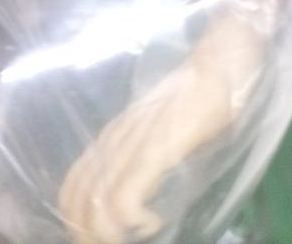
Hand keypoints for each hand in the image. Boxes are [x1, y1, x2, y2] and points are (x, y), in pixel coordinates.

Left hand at [57, 12, 264, 243]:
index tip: (99, 237)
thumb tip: (137, 193)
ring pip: (97, 202)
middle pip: (77, 199)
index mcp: (112, 137)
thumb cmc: (196, 100)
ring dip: (109, 233)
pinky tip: (153, 220)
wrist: (218, 66)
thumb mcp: (160, 131)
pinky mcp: (155, 148)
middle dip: (89, 233)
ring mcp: (132, 143)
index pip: (73, 185)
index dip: (78, 219)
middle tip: (115, 242)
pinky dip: (134, 220)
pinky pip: (125, 197)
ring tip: (133, 235)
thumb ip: (144, 156)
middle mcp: (114, 140)